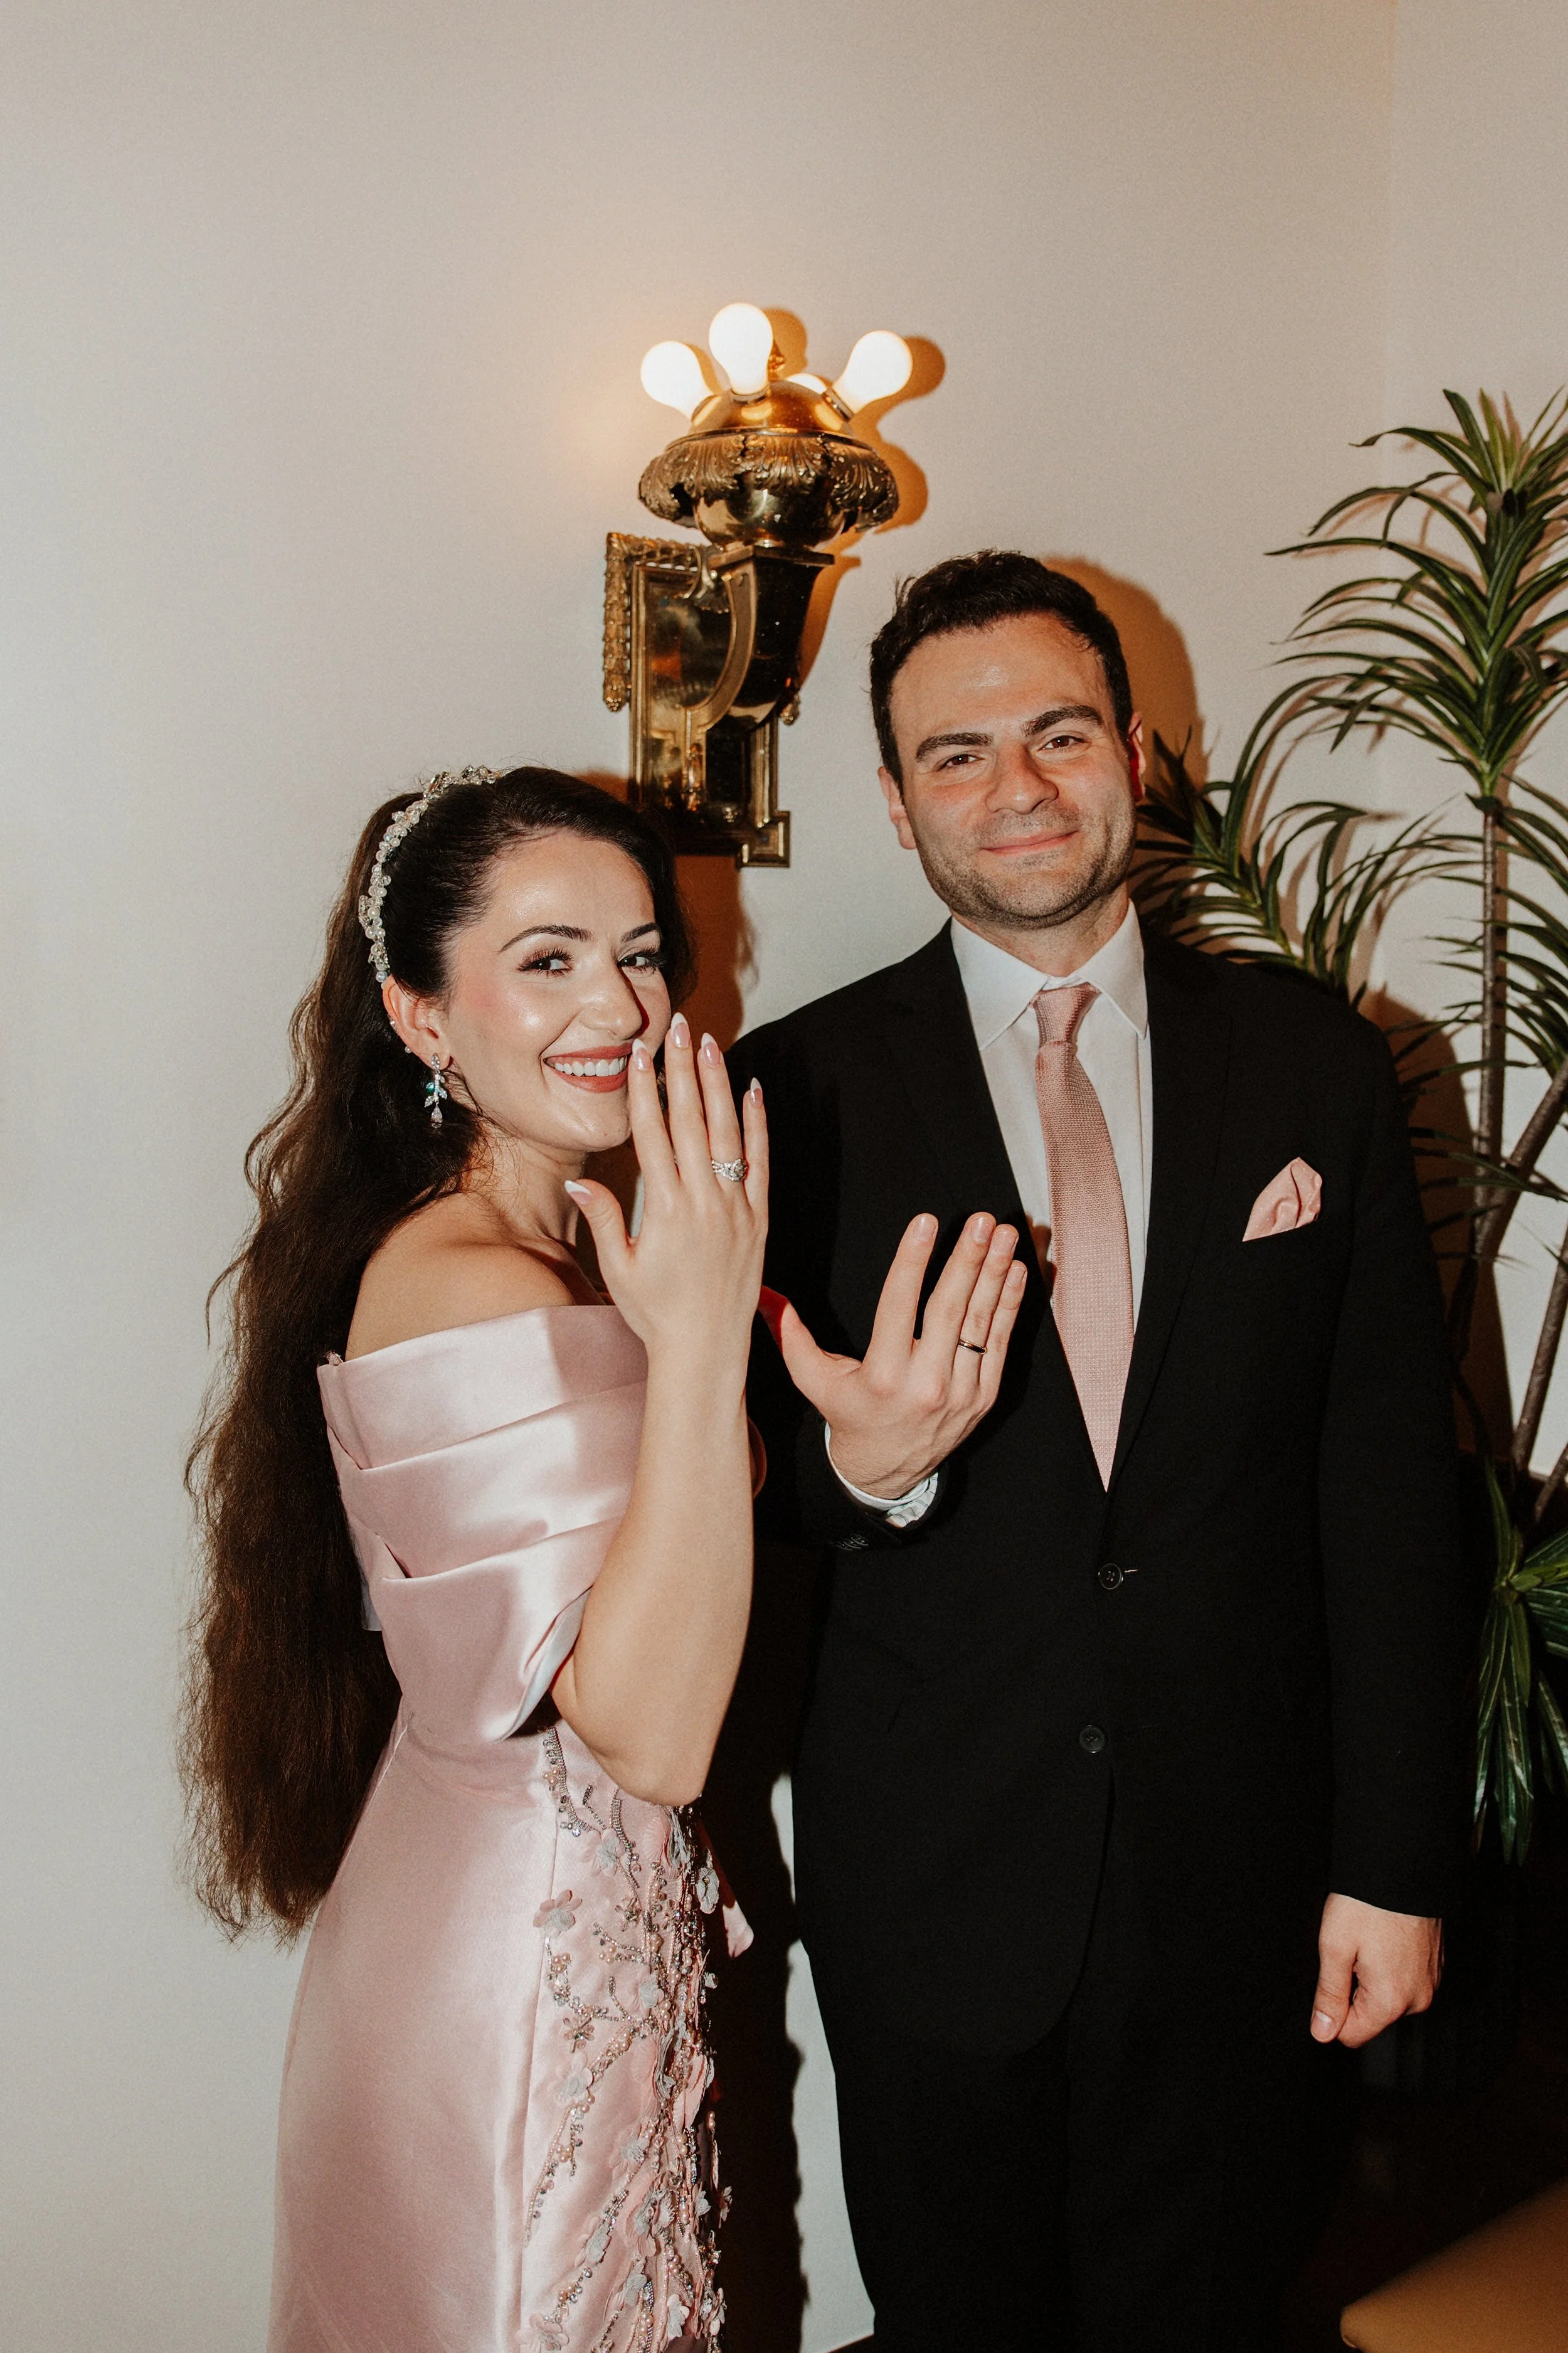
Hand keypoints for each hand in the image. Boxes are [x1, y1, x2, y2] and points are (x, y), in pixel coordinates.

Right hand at [567, 1015, 766, 1361]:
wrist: (707, 1350)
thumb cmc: (656, 1314)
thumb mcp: (618, 1267)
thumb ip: (602, 1219)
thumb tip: (575, 1182)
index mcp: (665, 1210)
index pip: (652, 1135)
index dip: (644, 1090)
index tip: (637, 1054)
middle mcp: (703, 1202)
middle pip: (690, 1121)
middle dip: (681, 1070)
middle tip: (676, 1028)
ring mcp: (735, 1208)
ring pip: (727, 1132)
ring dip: (717, 1085)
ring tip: (709, 1045)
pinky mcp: (759, 1219)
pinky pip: (760, 1162)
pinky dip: (758, 1125)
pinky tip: (753, 1092)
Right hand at [777, 1212, 1026, 1498]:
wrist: (886, 1473)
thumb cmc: (848, 1415)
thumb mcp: (813, 1379)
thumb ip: (789, 1334)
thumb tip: (761, 1292)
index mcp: (882, 1375)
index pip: (899, 1306)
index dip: (912, 1261)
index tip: (925, 1222)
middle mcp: (924, 1384)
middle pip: (948, 1310)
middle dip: (966, 1260)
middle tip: (979, 1220)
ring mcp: (959, 1392)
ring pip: (980, 1323)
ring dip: (995, 1273)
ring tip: (1004, 1232)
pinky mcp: (982, 1397)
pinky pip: (999, 1343)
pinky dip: (1010, 1305)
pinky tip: (1016, 1269)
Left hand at [1310, 1893, 1441, 2047]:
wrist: (1404, 1867)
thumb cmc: (1367, 1904)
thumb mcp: (1334, 1946)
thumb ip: (1329, 1995)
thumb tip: (1322, 2032)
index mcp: (1390, 2000)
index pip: (1352, 2035)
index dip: (1333, 2010)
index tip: (1332, 1975)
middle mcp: (1417, 1999)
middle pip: (1371, 2016)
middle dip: (1354, 1990)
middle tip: (1351, 1950)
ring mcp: (1430, 1982)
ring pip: (1388, 1997)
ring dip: (1372, 1977)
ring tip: (1368, 1941)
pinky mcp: (1435, 1966)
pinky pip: (1405, 1980)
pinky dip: (1390, 1965)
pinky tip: (1383, 1938)